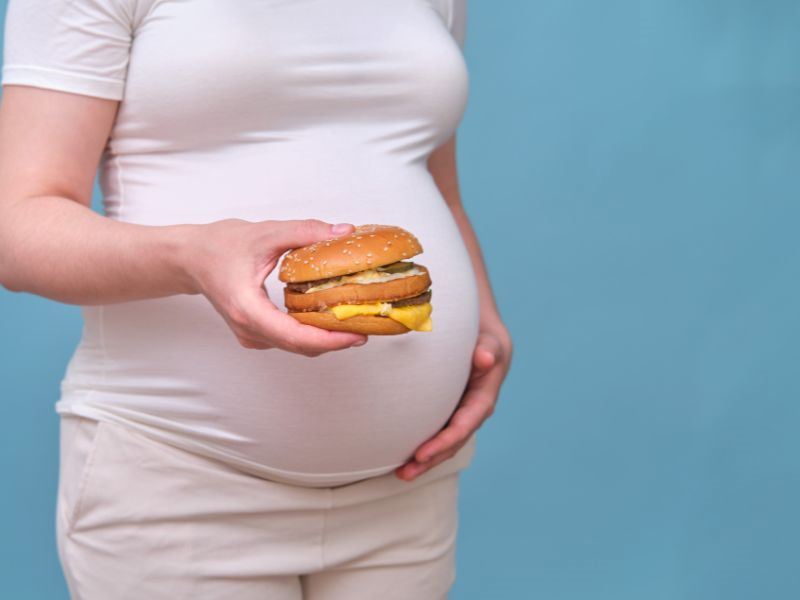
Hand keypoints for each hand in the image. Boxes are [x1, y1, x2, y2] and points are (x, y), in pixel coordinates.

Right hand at [182, 218, 367, 355]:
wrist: (190, 257)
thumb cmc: (219, 245)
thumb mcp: (266, 233)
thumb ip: (306, 231)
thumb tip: (344, 232)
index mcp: (249, 310)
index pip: (296, 337)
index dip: (330, 340)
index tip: (357, 335)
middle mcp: (249, 330)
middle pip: (300, 347)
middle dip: (335, 340)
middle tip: (366, 327)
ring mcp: (250, 335)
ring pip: (295, 347)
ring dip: (325, 338)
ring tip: (353, 322)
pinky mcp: (254, 333)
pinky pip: (288, 340)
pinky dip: (311, 333)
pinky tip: (329, 318)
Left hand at [395, 321, 512, 480]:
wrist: (483, 337)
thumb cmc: (485, 337)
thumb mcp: (490, 341)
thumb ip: (489, 349)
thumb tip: (485, 358)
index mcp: (483, 399)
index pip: (463, 425)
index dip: (444, 442)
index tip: (422, 454)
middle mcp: (472, 412)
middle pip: (452, 443)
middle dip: (430, 460)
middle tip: (405, 473)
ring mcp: (459, 414)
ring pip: (443, 443)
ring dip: (424, 461)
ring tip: (400, 474)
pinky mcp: (447, 411)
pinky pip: (435, 432)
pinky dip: (421, 446)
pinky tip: (400, 456)